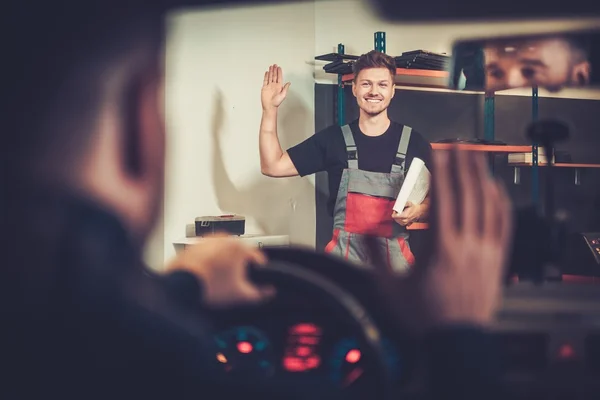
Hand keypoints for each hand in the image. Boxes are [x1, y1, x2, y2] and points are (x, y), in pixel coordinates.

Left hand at [166, 233, 274, 308]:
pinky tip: (206, 275)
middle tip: (234, 282)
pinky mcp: (194, 245)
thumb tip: (269, 292)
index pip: (258, 257)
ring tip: (218, 279)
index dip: (260, 271)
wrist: (181, 284)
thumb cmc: (208, 286)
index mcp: (239, 247)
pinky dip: (209, 262)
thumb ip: (260, 294)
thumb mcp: (240, 295)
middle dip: (239, 267)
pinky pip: (207, 254)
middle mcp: (224, 239)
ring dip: (224, 263)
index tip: (257, 278)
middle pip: (239, 254)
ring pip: (223, 253)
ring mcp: (208, 241)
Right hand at [261, 64, 289, 110]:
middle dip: (275, 70)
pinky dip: (266, 76)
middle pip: (274, 76)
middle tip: (275, 65)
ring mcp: (269, 86)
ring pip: (270, 77)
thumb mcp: (283, 95)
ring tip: (271, 67)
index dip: (279, 72)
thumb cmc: (276, 103)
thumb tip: (289, 83)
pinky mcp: (265, 88)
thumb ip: (285, 88)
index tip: (279, 67)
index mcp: (279, 86)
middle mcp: (274, 85)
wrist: (269, 106)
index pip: (279, 77)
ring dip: (271, 72)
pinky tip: (267, 73)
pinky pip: (265, 80)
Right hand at [368, 148, 512, 332]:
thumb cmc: (423, 317)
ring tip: (477, 157)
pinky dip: (500, 203)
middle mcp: (467, 244)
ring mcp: (486, 251)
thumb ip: (374, 257)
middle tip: (459, 143)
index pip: (443, 199)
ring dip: (482, 178)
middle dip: (463, 166)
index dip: (441, 171)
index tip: (439, 151)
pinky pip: (504, 224)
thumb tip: (363, 231)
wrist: (456, 342)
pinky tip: (496, 189)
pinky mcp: (497, 259)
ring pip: (488, 206)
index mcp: (441, 249)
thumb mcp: (389, 288)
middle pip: (468, 195)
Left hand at [392, 202, 421, 225]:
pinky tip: (401, 217)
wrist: (419, 211)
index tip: (395, 211)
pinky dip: (399, 220)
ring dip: (397, 217)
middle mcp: (405, 220)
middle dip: (396, 215)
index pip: (394, 216)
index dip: (394, 213)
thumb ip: (403, 204)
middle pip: (395, 219)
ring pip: (397, 221)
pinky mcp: (406, 224)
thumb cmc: (414, 208)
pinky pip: (400, 223)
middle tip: (398, 211)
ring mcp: (405, 223)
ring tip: (400, 214)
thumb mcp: (409, 203)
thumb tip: (398, 205)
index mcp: (405, 216)